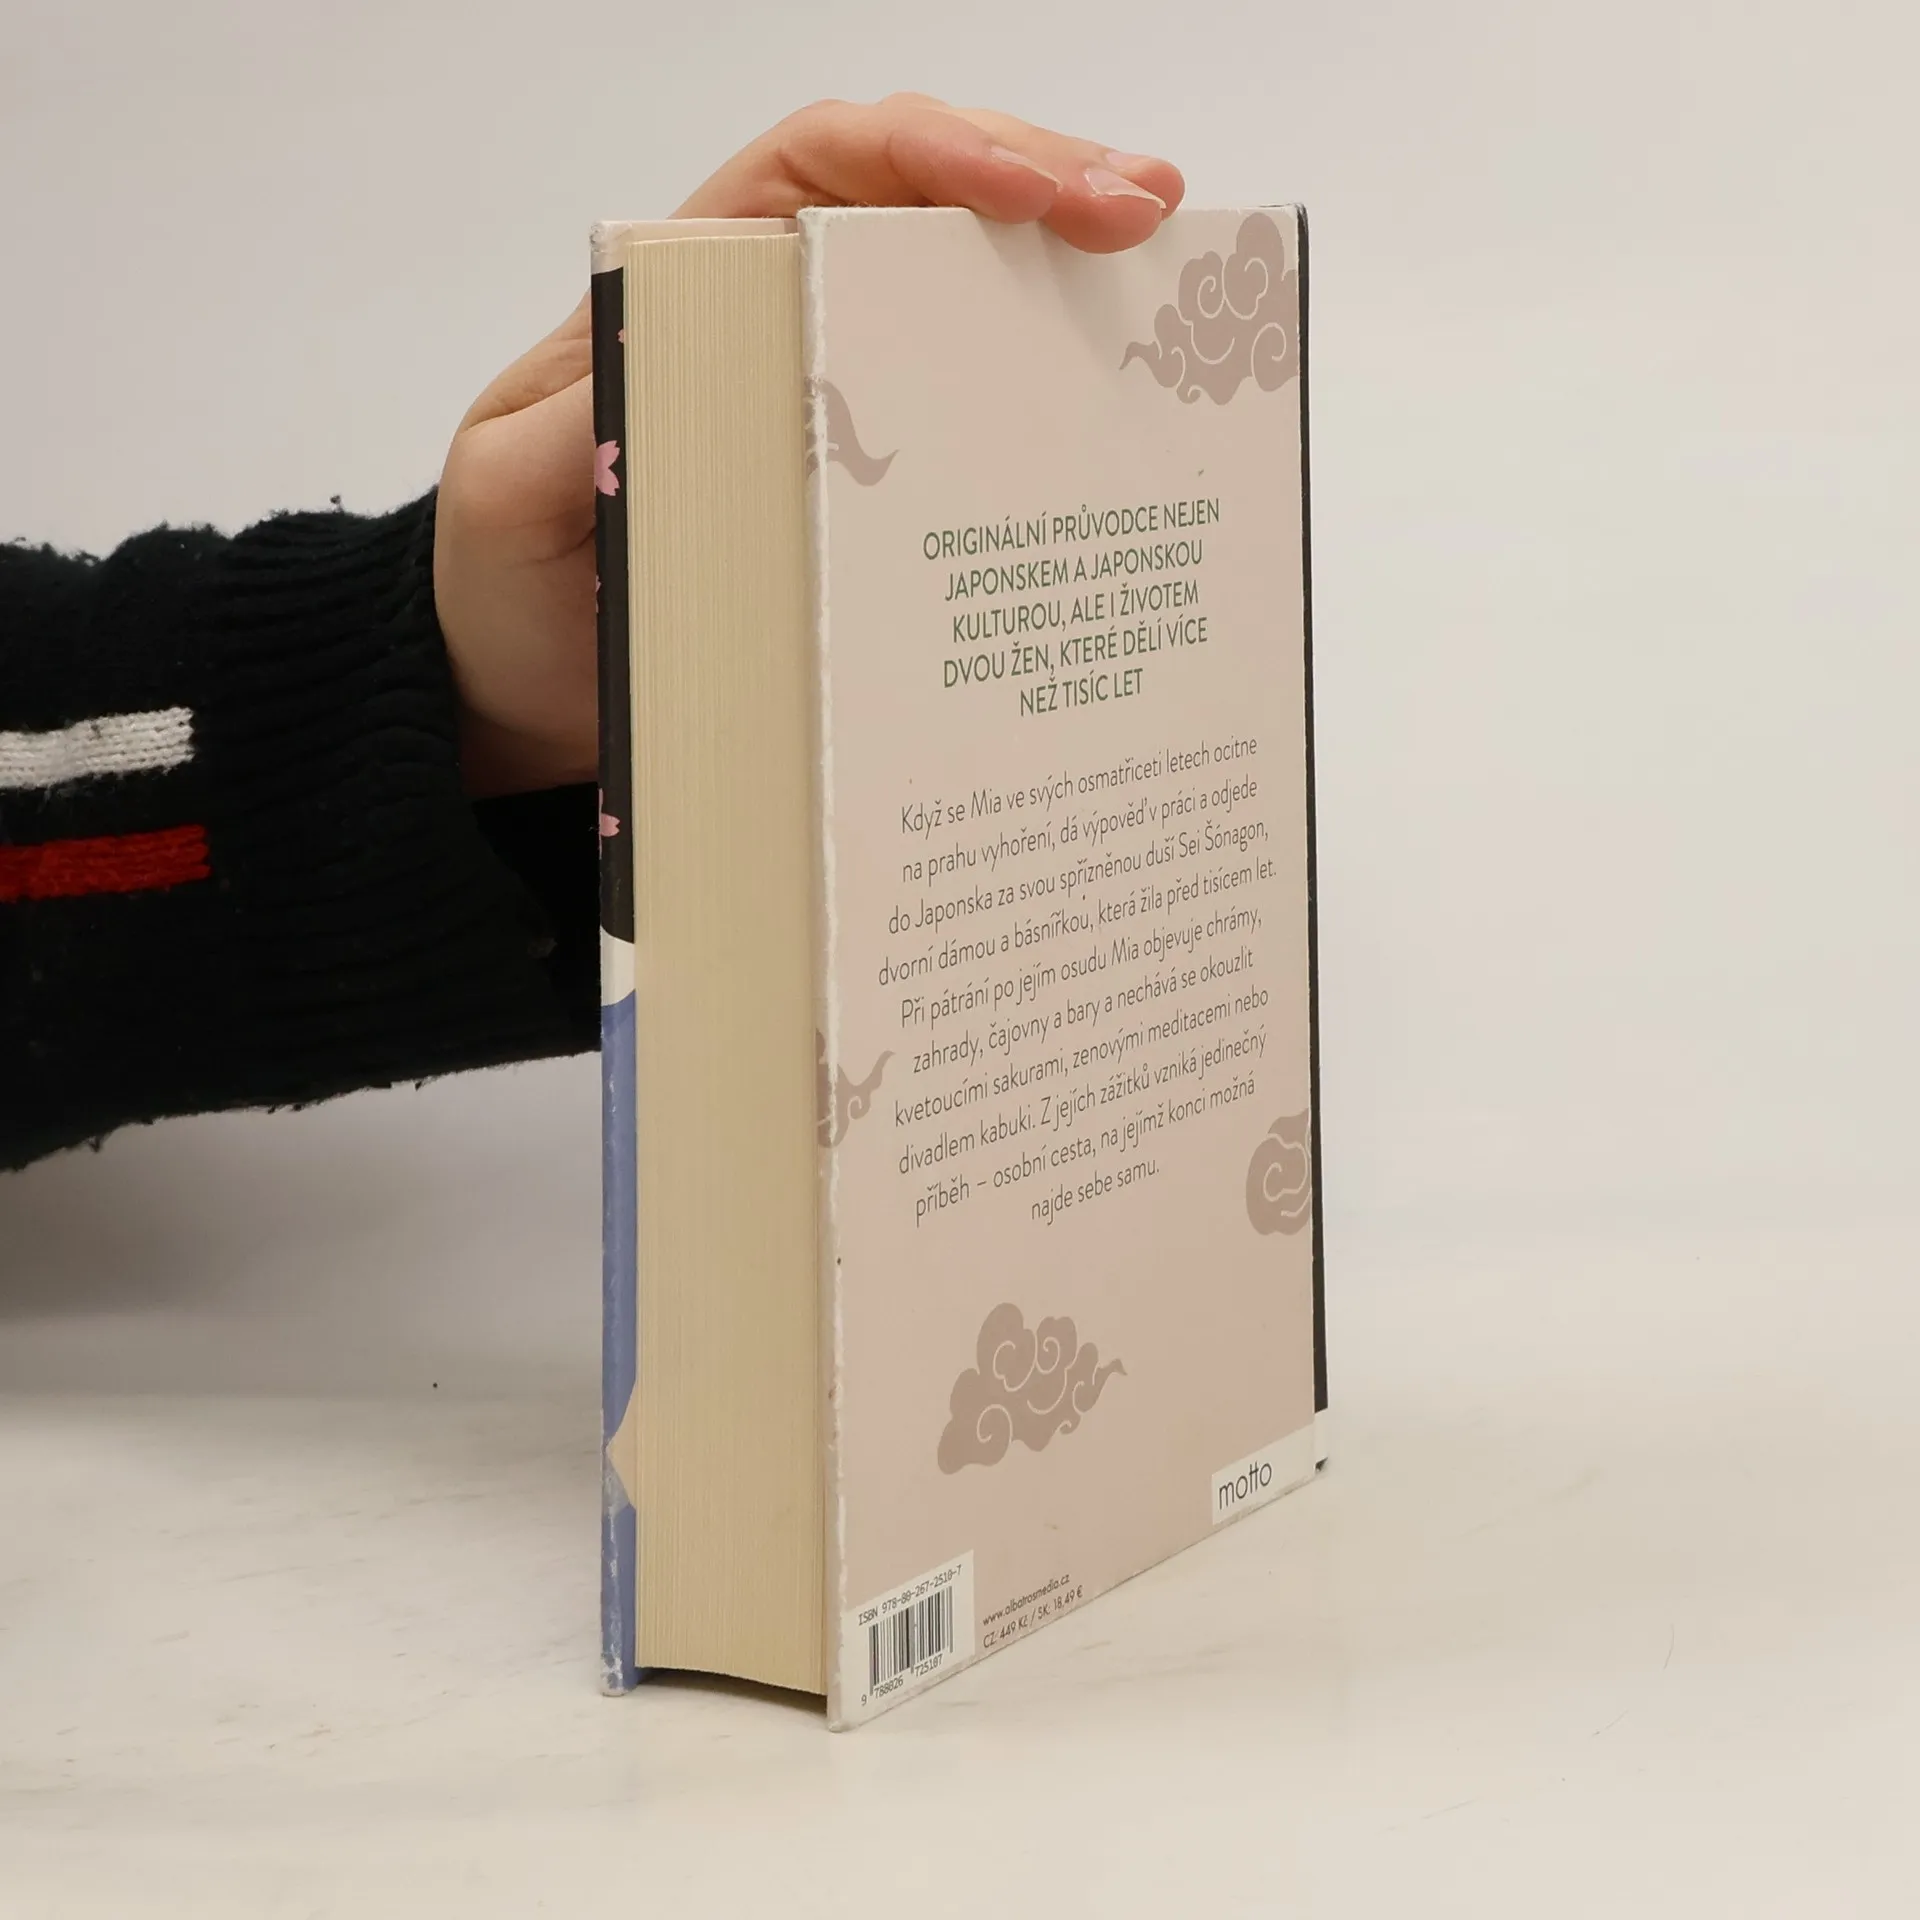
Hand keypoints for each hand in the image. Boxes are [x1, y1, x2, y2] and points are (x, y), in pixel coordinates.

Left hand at [435, 96, 1184, 797]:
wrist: (521, 693)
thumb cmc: (506, 584)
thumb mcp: (511, 500)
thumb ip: (572, 434)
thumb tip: (664, 390)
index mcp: (692, 289)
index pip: (825, 167)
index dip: (937, 152)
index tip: (1036, 192)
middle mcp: (774, 322)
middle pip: (922, 206)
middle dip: (1041, 186)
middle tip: (1147, 214)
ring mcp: (827, 403)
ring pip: (959, 300)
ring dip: (1062, 280)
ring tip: (1164, 278)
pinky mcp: (859, 490)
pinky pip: (959, 420)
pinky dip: (1039, 398)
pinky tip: (1111, 406)